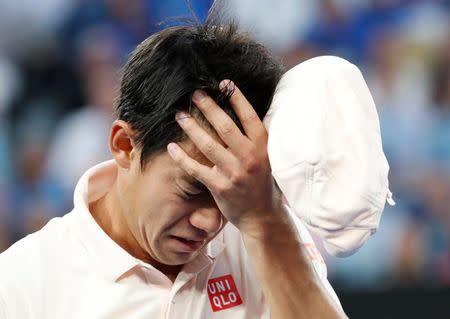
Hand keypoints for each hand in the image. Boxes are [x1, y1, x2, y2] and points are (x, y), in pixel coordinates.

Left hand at [167, 80, 284, 235]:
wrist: (262, 214)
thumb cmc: (261, 180)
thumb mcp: (266, 156)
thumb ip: (255, 136)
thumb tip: (243, 110)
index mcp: (262, 145)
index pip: (249, 116)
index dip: (236, 98)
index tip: (224, 83)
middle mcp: (249, 156)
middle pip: (225, 126)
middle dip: (208, 107)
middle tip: (194, 94)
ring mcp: (234, 172)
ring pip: (208, 145)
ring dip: (191, 127)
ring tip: (179, 115)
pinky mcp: (221, 187)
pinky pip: (197, 169)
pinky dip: (182, 158)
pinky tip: (172, 147)